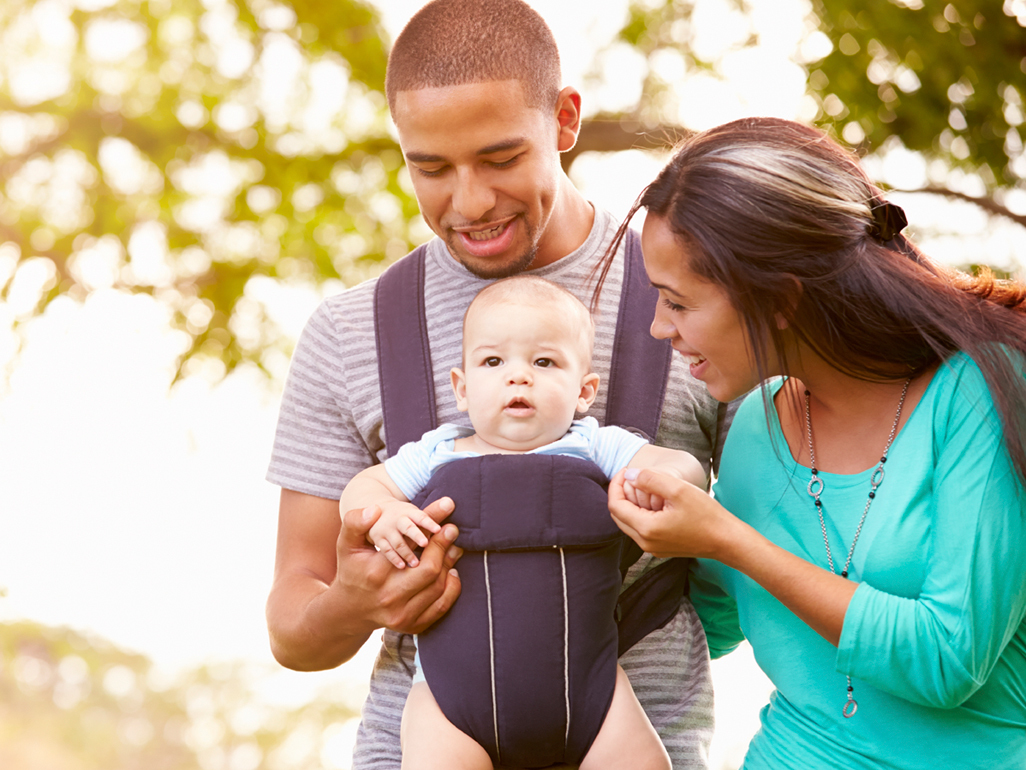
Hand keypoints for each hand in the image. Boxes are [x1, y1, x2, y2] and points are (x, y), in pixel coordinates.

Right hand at [336, 501, 462, 634]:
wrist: (349, 610)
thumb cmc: (352, 569)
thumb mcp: (347, 544)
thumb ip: (356, 522)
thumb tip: (374, 510)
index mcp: (375, 573)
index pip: (411, 547)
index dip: (432, 532)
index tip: (446, 520)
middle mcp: (389, 597)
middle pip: (429, 570)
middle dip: (444, 547)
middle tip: (452, 531)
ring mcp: (401, 615)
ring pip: (437, 587)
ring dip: (449, 565)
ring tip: (453, 548)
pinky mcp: (411, 626)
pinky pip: (441, 607)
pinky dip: (451, 588)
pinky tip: (450, 573)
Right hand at [367, 497, 453, 568]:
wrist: (376, 509)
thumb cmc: (404, 516)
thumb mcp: (416, 512)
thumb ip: (433, 513)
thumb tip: (451, 506)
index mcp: (410, 512)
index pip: (421, 517)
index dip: (429, 522)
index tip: (438, 529)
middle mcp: (398, 520)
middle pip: (408, 527)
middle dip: (416, 535)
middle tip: (425, 543)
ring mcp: (387, 529)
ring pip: (397, 541)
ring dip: (407, 552)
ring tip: (416, 563)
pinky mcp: (379, 539)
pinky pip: (386, 549)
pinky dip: (394, 558)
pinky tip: (402, 566)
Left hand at [608, 467, 728, 558]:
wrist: (726, 540)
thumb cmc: (706, 514)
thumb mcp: (678, 489)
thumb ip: (649, 479)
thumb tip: (629, 475)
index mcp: (646, 529)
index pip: (615, 505)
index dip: (616, 484)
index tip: (627, 470)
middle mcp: (644, 542)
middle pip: (618, 515)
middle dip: (620, 493)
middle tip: (632, 476)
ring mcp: (652, 548)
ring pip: (628, 523)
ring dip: (630, 504)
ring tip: (643, 486)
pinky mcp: (660, 549)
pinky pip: (641, 530)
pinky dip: (640, 514)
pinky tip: (654, 501)